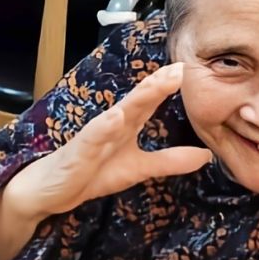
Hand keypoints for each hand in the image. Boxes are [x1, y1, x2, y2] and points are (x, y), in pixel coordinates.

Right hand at [0, 64, 212, 224]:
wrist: (51, 190)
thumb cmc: (93, 172)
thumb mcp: (138, 169)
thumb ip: (170, 161)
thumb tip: (206, 156)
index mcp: (126, 125)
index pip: (149, 102)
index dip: (169, 87)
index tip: (189, 69)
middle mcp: (111, 125)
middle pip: (137, 101)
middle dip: (157, 84)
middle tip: (178, 69)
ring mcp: (93, 137)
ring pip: (117, 114)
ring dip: (135, 99)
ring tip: (156, 85)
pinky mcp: (78, 152)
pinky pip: (92, 138)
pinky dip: (103, 128)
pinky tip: (115, 118)